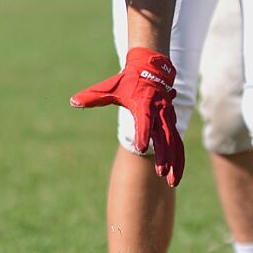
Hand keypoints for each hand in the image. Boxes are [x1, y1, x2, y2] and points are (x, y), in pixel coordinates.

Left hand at [70, 47, 184, 186]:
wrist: (151, 70)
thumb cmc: (128, 81)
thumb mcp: (110, 88)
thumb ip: (92, 97)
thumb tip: (73, 101)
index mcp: (143, 102)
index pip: (144, 119)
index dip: (143, 133)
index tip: (141, 147)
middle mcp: (159, 111)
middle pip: (164, 136)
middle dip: (164, 155)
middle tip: (161, 173)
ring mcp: (168, 119)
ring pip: (175, 143)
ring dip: (175, 163)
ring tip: (172, 182)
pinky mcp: (172, 124)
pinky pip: (178, 144)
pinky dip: (179, 160)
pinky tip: (176, 176)